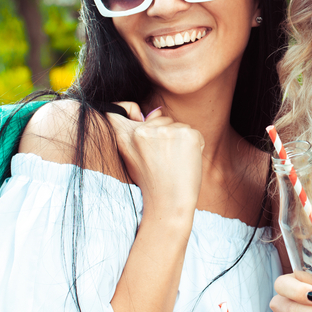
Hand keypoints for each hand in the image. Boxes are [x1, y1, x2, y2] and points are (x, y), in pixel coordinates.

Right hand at [107, 102, 203, 219]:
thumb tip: (156, 113)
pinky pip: (194, 133)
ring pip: (179, 126)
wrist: (169, 203)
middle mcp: (143, 131)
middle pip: (161, 119)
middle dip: (167, 135)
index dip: (126, 108)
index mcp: (125, 136)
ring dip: (181, 141)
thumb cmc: (153, 183)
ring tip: (175, 163)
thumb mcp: (136, 158)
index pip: (116, 111)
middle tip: (165, 160)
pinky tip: (186, 162)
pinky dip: (195, 146)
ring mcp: (165, 131)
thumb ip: (141, 134)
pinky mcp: (186, 134)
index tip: (134, 113)